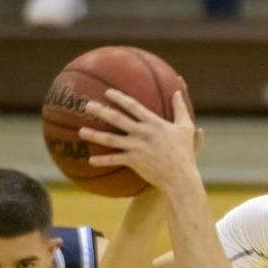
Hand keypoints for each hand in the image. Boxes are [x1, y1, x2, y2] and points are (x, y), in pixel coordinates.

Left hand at [79, 86, 200, 193]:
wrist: (179, 176)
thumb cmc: (184, 152)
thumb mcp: (186, 127)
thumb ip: (180, 108)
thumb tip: (178, 91)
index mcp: (153, 123)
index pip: (133, 106)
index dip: (119, 98)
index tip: (107, 92)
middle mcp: (142, 133)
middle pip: (117, 119)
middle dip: (101, 111)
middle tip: (87, 106)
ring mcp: (135, 147)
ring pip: (110, 139)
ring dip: (94, 135)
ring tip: (81, 131)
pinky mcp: (133, 161)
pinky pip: (114, 160)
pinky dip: (102, 160)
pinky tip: (90, 160)